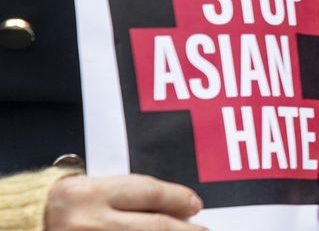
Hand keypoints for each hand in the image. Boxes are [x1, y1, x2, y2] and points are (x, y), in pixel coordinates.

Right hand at [44, 173, 203, 230]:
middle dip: (183, 230)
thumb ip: (125, 194)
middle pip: (153, 225)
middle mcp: (88, 221)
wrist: (24, 226)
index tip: (195, 205)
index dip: (178, 199)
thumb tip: (174, 204)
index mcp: (89, 193)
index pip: (149, 193)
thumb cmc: (61, 205)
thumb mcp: (90, 190)